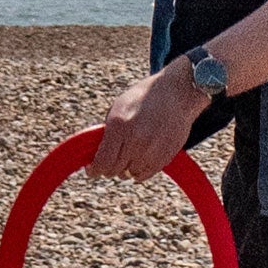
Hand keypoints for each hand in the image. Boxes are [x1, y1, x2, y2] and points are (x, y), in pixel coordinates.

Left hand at [87, 60, 207, 182]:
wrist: (175, 93)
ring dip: (127, 168)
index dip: (94, 169)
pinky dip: (140, 170)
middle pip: (115, 170)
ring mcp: (151, 150)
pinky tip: (140, 158)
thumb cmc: (143, 97)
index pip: (103, 162)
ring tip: (129, 153)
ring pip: (130, 174)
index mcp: (119, 125)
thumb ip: (107, 131)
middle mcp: (135, 140)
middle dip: (109, 168)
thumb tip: (95, 153)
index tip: (91, 170)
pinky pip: (145, 174)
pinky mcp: (165, 157)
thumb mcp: (118, 107)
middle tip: (109, 161)